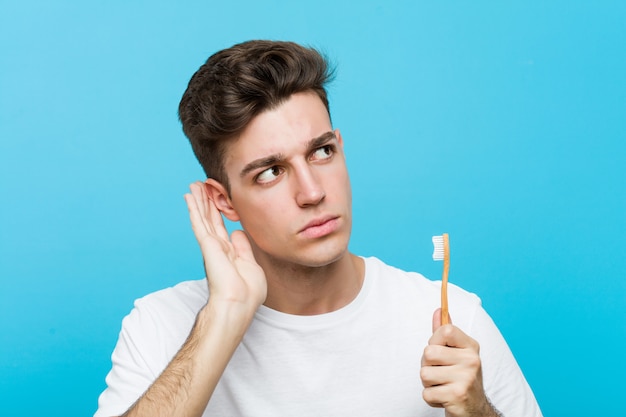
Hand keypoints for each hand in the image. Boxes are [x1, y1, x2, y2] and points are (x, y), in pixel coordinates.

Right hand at [184, 181, 266, 313]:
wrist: (239, 303)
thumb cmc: (248, 293)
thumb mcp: (251, 265)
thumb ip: (243, 248)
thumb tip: (238, 232)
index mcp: (229, 253)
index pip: (222, 227)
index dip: (219, 212)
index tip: (216, 199)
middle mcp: (217, 248)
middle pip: (210, 219)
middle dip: (206, 202)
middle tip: (201, 185)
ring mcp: (211, 246)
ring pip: (203, 217)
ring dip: (199, 200)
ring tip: (193, 185)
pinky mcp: (207, 245)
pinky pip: (199, 223)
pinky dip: (194, 208)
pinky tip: (189, 196)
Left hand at [420, 309, 498, 416]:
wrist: (475, 409)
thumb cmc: (460, 377)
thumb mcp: (456, 353)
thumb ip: (445, 333)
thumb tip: (438, 310)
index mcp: (471, 347)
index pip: (445, 330)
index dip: (434, 340)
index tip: (440, 350)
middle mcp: (471, 360)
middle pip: (428, 353)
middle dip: (427, 365)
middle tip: (440, 372)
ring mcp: (466, 378)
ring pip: (424, 374)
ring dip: (428, 383)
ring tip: (443, 385)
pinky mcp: (457, 396)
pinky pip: (426, 393)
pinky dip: (431, 398)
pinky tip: (444, 397)